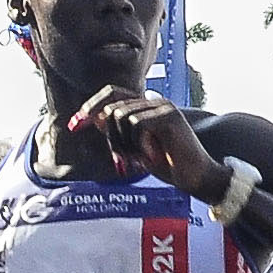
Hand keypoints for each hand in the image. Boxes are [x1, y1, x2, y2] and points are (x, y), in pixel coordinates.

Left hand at [70, 88, 228, 201]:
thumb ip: (118, 133)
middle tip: (123, 161)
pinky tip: (151, 157)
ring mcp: (162, 106)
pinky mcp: (169, 117)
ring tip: (140, 160)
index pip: (111, 94)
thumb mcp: (136, 150)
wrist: (197, 178)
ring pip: (121, 116)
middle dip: (111, 139)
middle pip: (112, 108)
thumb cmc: (169, 166)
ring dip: (124, 144)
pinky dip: (139, 144)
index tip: (75, 125)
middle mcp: (153, 101)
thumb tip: (95, 118)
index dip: (91, 106)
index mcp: (145, 107)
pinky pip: (137, 123)